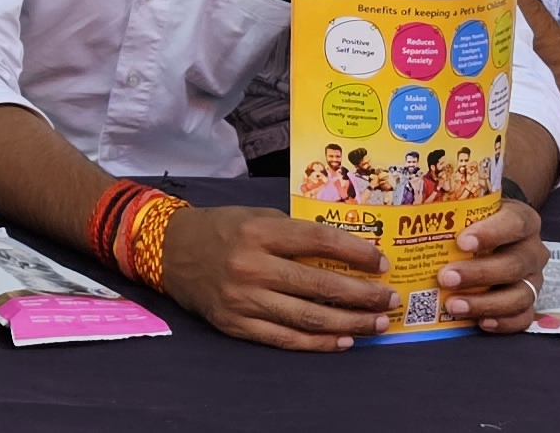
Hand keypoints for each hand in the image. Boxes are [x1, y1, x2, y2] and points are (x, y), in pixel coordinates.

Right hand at [156, 203, 395, 351]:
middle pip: (319, 285)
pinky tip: (343, 340)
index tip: (381, 262)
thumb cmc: (221, 230)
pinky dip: (318, 342)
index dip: (355, 253)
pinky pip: (285, 338)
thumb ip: (295, 232)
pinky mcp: (236, 324)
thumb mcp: (256, 217)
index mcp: (258, 233)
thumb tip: (345, 251)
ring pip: (308, 317)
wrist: (169, 252)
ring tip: (378, 323)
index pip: (318, 241)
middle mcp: (251, 266)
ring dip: (350, 322)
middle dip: (363, 294)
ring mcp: (243, 299)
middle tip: (390, 298)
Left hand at [435, 199, 548, 331]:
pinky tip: (480, 322)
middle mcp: (532, 250)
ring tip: (453, 306)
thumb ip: (447, 213)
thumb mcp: (466, 210)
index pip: (515, 223)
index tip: (461, 242)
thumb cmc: (475, 221)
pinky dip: (503, 322)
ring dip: (486, 302)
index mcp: (522, 220)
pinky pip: (524, 316)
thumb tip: (402, 218)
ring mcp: (533, 278)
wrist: (495, 234)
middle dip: (479, 273)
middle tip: (445, 278)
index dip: (491, 233)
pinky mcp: (530, 301)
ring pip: (521, 294)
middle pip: (514, 264)